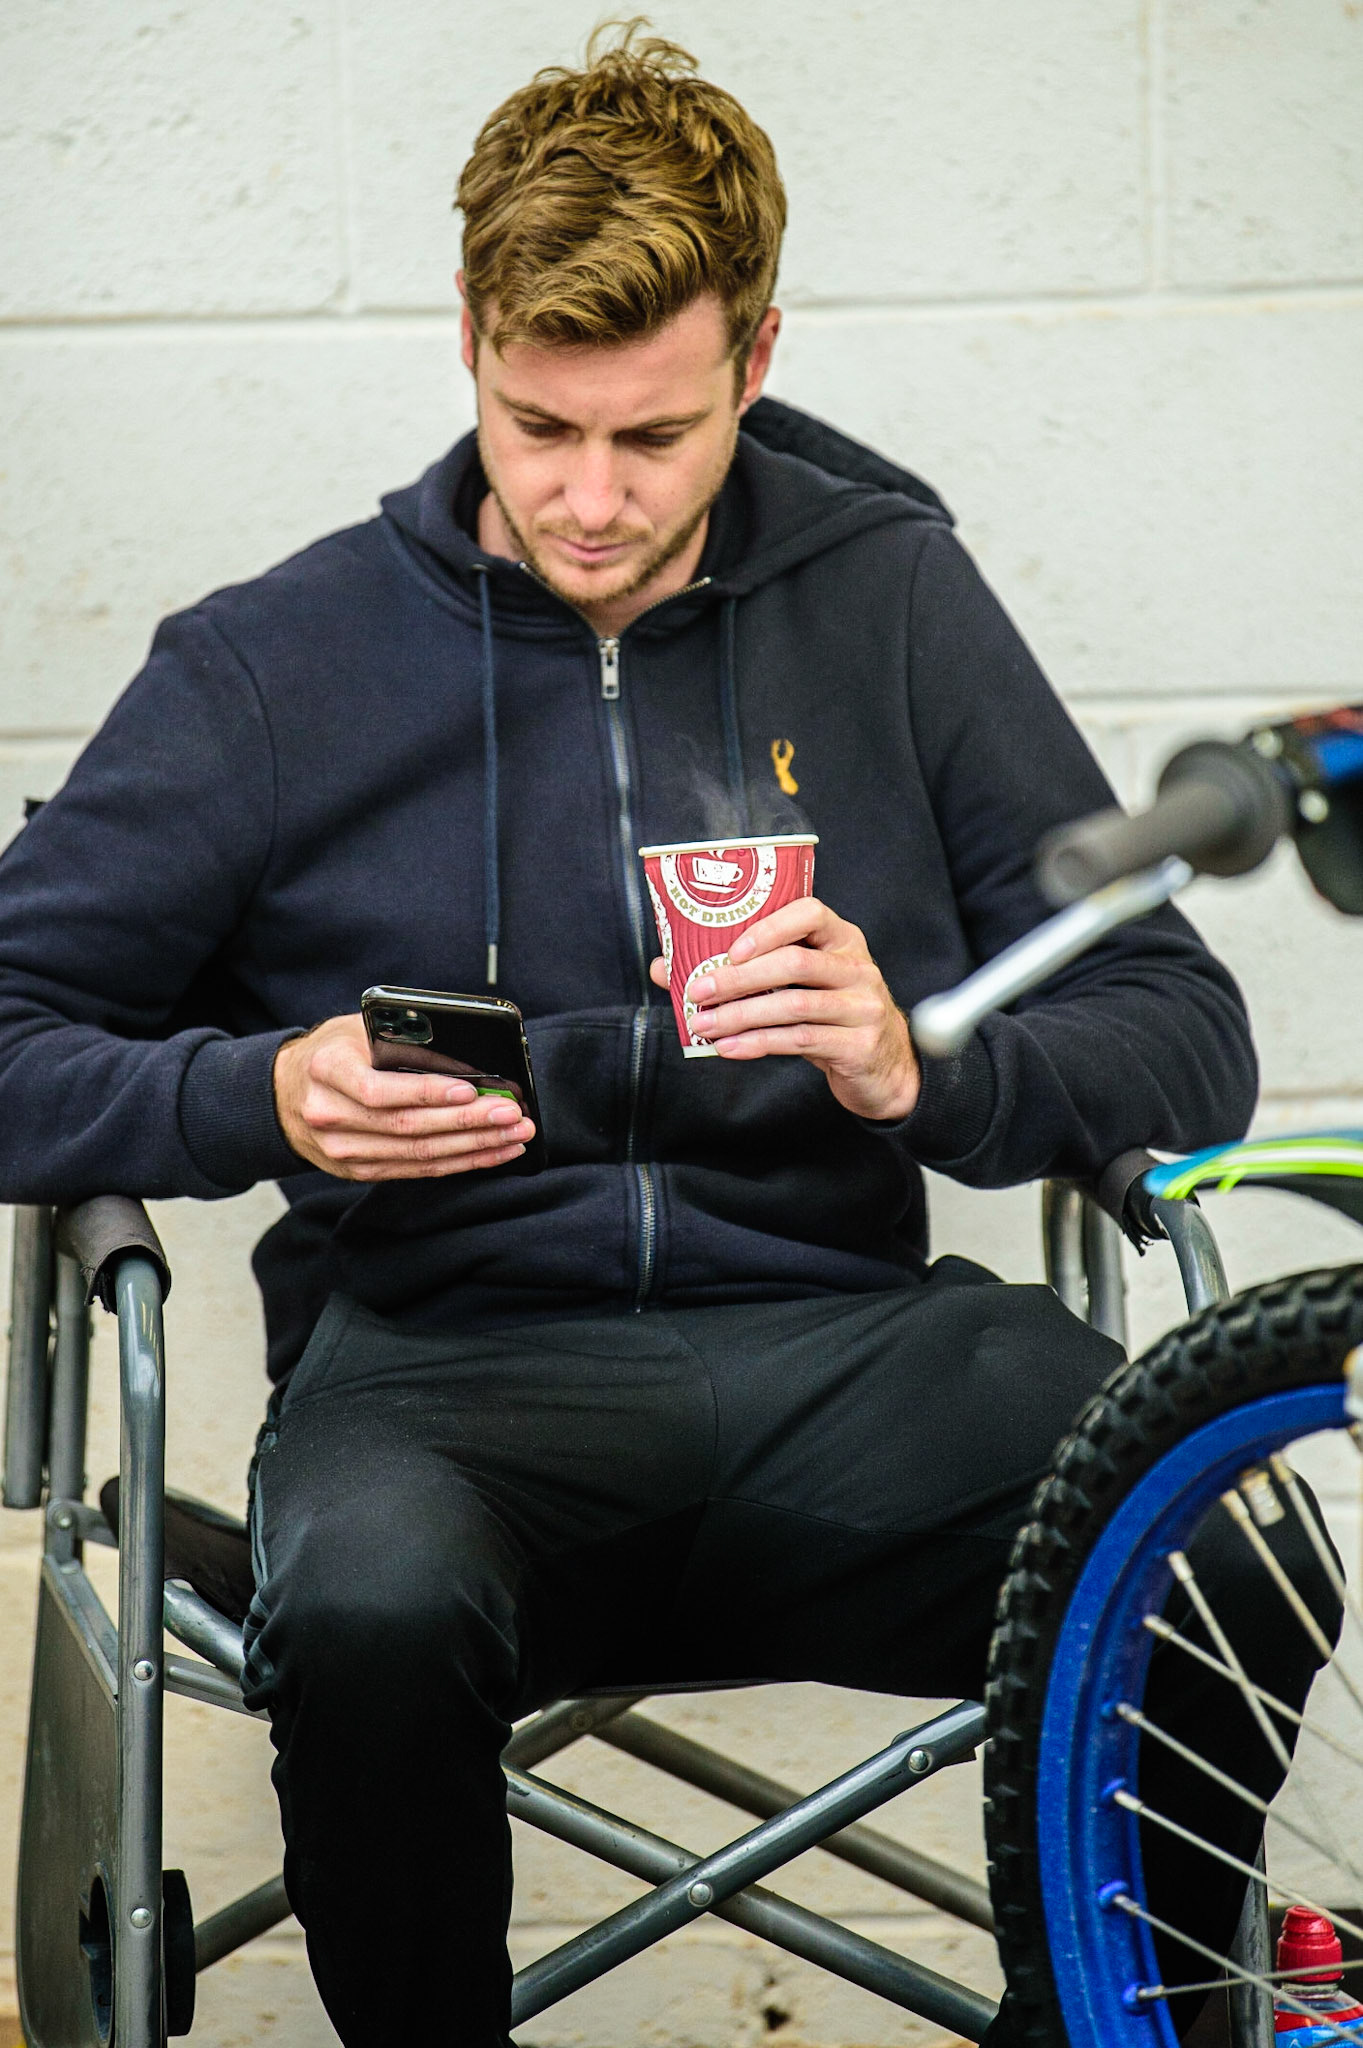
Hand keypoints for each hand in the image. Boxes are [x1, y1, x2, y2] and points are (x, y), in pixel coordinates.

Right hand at [273, 1014, 535, 1180]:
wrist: (285, 1093)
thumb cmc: (332, 1053)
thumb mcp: (356, 1030)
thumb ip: (399, 1037)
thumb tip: (462, 1056)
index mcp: (327, 1071)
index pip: (380, 1091)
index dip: (428, 1093)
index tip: (471, 1089)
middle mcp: (330, 1116)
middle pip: (408, 1127)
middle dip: (468, 1122)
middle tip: (512, 1114)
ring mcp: (342, 1151)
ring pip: (418, 1155)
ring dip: (474, 1147)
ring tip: (514, 1135)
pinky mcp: (358, 1171)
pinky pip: (417, 1170)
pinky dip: (460, 1162)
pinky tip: (492, 1151)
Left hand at [649, 898, 920, 1121]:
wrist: (884, 1068)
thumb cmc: (830, 1017)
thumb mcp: (797, 988)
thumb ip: (744, 973)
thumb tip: (666, 967)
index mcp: (842, 940)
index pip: (810, 913)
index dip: (768, 928)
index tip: (729, 948)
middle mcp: (857, 968)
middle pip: (794, 962)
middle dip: (739, 978)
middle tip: (698, 992)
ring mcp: (862, 1007)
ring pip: (793, 1004)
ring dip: (741, 1015)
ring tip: (704, 1024)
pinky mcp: (858, 1045)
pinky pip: (800, 1040)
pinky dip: (758, 1043)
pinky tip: (730, 1047)